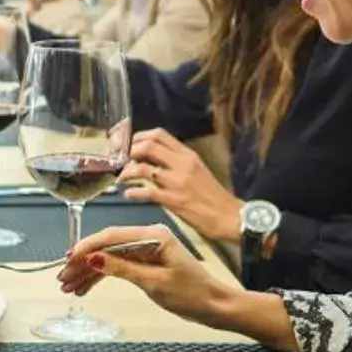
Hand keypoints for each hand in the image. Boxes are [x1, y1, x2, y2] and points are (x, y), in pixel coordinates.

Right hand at [58, 223, 237, 327]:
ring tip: (70, 286)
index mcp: (153, 236)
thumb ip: (122, 268)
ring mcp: (146, 250)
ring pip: (109, 258)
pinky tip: (87, 286)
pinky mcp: (147, 262)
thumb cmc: (193, 294)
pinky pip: (118, 265)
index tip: (69, 259)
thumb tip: (94, 258)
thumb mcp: (154, 282)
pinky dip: (102, 276)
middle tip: (64, 277)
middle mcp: (148, 238)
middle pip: (106, 247)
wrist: (214, 306)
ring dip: (89, 272)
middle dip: (83, 263)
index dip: (87, 247)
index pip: (111, 237)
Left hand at [123, 130, 241, 245]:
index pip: (160, 134)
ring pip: (143, 168)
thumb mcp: (198, 170)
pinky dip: (133, 192)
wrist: (229, 217)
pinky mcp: (174, 201)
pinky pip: (147, 192)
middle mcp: (183, 164)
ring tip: (121, 179)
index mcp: (188, 155)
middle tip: (122, 161)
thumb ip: (179, 162)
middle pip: (148, 146)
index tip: (129, 143)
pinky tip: (129, 194)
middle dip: (129, 151)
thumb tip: (156, 159)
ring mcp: (177, 182)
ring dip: (127, 173)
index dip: (139, 136)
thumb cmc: (213, 196)